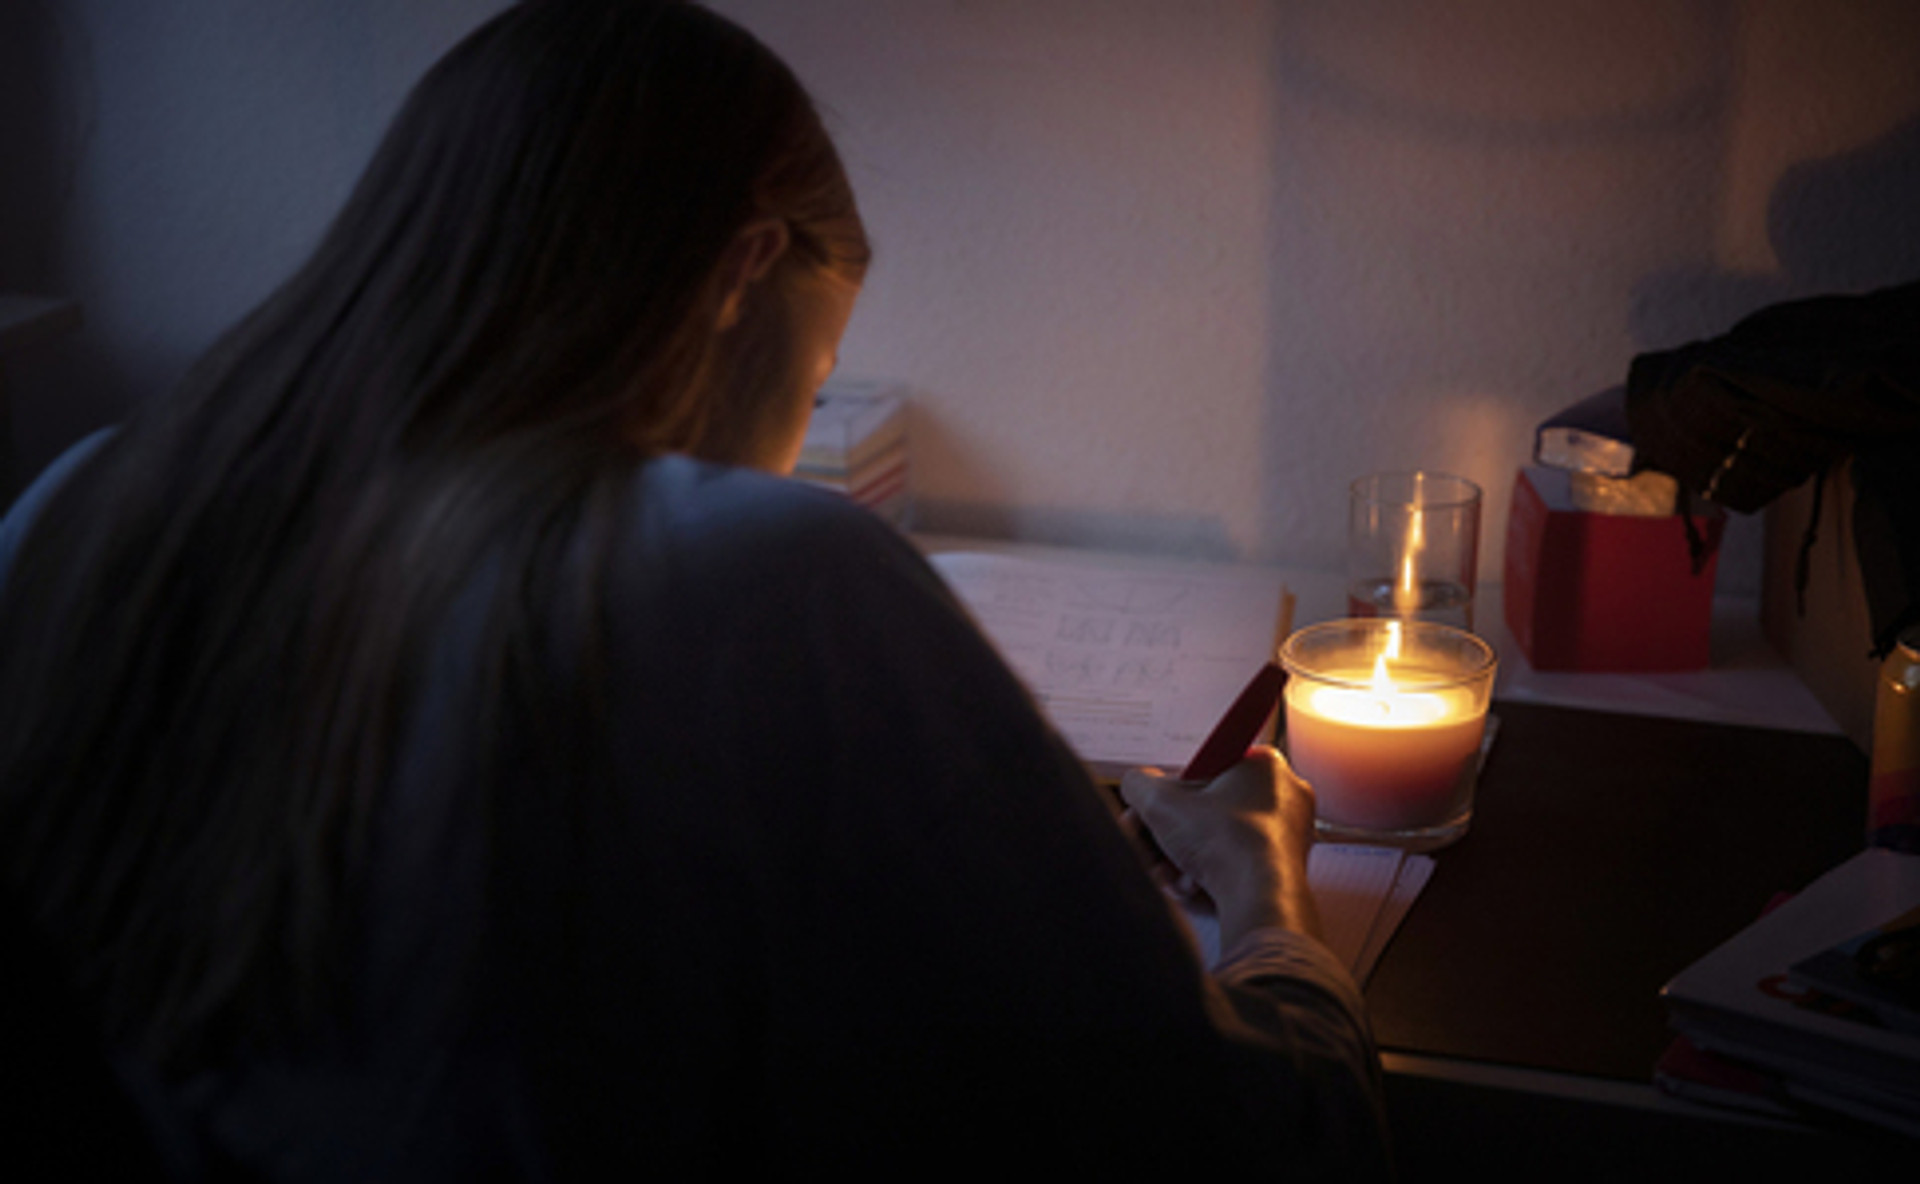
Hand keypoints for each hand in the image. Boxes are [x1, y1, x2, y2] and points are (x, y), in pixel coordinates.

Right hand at [1118, 746, 1321, 946]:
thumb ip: (1138, 784)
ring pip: (1220, 839)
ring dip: (1185, 856)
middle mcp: (1284, 794)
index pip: (1204, 768)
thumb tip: (1135, 785)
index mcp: (1262, 764)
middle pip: (1208, 808)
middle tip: (1149, 842)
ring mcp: (1289, 832)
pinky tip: (1192, 885)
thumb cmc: (1226, 844)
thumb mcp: (1161, 802)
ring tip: (1169, 870)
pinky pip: (1237, 863)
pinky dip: (1210, 874)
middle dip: (1171, 831)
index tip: (1153, 808)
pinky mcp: (1286, 866)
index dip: (1171, 792)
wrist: (1260, 898)